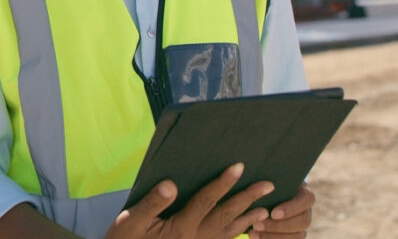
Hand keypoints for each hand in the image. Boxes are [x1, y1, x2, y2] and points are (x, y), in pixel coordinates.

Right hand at [107, 163, 272, 238]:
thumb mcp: (130, 222)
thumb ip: (152, 203)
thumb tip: (171, 184)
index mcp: (179, 228)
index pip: (205, 201)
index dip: (223, 183)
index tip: (238, 166)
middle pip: (225, 216)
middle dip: (247, 198)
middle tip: (268, 185)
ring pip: (228, 233)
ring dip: (248, 219)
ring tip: (266, 209)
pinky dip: (237, 235)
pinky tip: (247, 229)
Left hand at [250, 182, 314, 237]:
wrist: (267, 195)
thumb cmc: (268, 182)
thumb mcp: (271, 177)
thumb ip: (268, 177)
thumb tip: (251, 166)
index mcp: (304, 193)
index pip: (307, 200)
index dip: (291, 208)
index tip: (273, 213)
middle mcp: (306, 210)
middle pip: (303, 222)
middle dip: (279, 226)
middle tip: (257, 224)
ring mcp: (302, 226)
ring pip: (297, 236)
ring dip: (274, 236)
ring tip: (252, 233)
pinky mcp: (294, 236)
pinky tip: (256, 238)